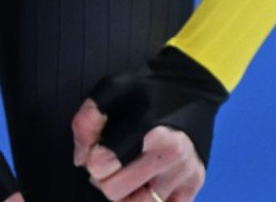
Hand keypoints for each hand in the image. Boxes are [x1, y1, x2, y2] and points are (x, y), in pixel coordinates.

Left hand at [73, 98, 205, 201]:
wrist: (194, 86)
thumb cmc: (149, 88)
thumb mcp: (112, 90)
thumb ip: (87, 120)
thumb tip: (81, 160)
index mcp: (150, 129)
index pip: (100, 167)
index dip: (92, 159)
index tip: (99, 147)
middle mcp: (172, 154)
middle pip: (115, 191)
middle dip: (106, 179)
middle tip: (112, 164)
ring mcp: (186, 172)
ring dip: (127, 194)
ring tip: (130, 175)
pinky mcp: (195, 183)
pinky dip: (152, 199)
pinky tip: (148, 184)